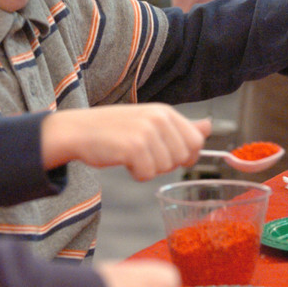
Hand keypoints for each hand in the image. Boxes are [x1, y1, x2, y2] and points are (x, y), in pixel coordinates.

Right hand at [41, 103, 211, 180]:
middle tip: (143, 153)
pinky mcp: (134, 147)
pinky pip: (148, 175)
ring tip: (130, 154)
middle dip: (165, 163)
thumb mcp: (150, 122)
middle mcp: (159, 118)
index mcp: (165, 112)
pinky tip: (122, 160)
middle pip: (183, 157)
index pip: (196, 142)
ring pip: (166, 168)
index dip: (183, 155)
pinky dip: (135, 174)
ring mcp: (147, 132)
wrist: (78, 130)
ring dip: (148, 168)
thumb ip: (181, 126)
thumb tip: (209, 127)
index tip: (163, 152)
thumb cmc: (114, 129)